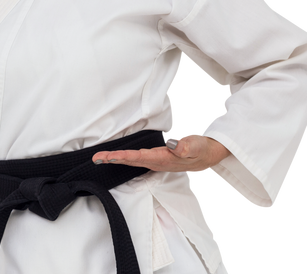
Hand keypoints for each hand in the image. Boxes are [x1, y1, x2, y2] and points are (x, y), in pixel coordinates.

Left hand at [92, 132, 230, 174]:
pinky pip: (137, 158)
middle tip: (96, 158)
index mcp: (164, 159)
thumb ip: (184, 146)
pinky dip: (124, 156)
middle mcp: (157, 162)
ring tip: (100, 157)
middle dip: (112, 160)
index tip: (108, 156)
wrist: (210, 154)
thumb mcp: (196, 145)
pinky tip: (116, 156)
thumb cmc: (202, 148)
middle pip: (131, 161)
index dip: (123, 157)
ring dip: (116, 159)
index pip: (139, 157)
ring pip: (132, 161)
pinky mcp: (157, 158)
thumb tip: (171, 145)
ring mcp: (156, 161)